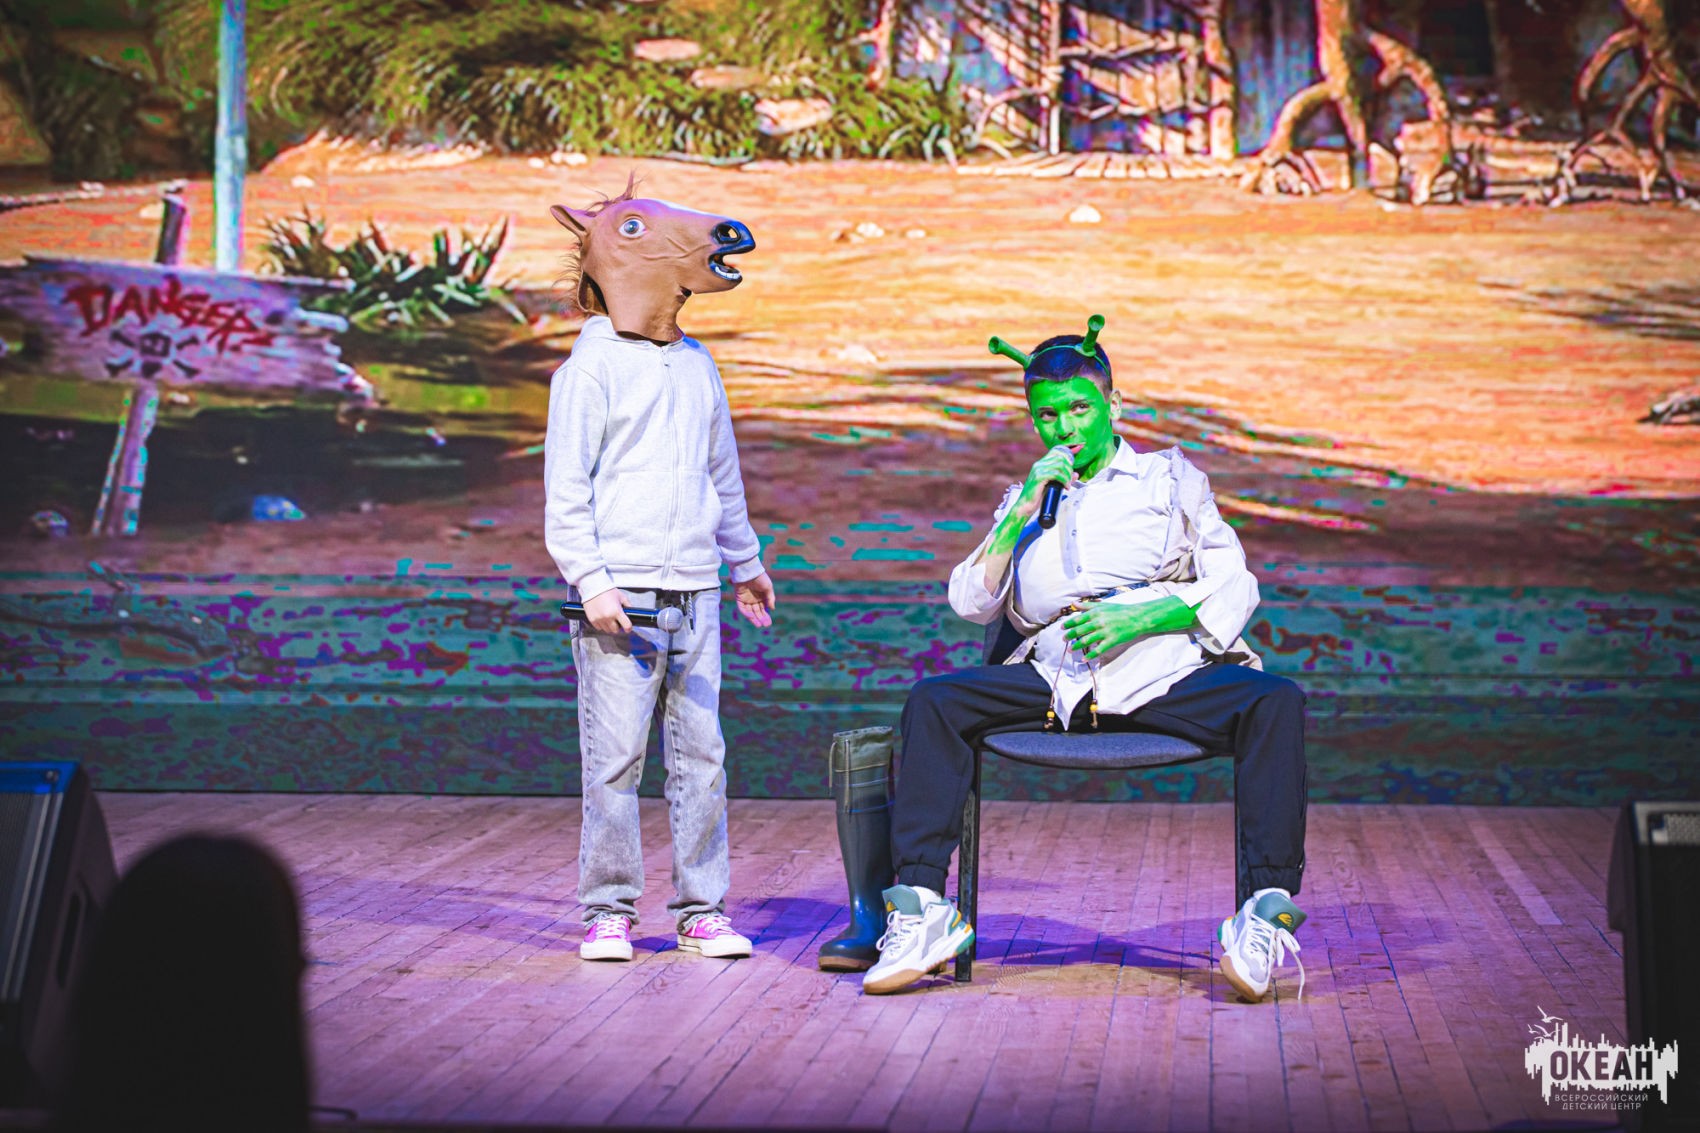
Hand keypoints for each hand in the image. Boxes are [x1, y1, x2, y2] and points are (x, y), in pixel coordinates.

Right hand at [583, 588, 631, 633]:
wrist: (593, 587)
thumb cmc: (607, 590)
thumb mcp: (621, 596)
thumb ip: (628, 605)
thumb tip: (631, 612)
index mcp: (617, 611)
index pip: (626, 626)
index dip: (628, 628)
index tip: (628, 628)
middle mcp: (608, 617)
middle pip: (616, 630)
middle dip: (618, 627)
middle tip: (617, 622)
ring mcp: (599, 619)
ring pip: (607, 630)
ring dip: (610, 627)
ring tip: (610, 619)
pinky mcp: (592, 619)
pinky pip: (599, 628)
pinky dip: (602, 625)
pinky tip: (603, 619)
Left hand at [734, 570, 775, 627]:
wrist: (749, 570)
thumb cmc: (760, 577)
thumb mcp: (768, 587)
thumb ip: (770, 598)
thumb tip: (772, 609)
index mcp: (761, 597)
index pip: (763, 609)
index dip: (766, 616)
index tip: (769, 623)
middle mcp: (754, 599)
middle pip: (757, 612)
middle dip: (761, 619)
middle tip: (765, 625)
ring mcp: (746, 599)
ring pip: (750, 612)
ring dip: (754, 618)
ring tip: (759, 625)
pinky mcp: (739, 598)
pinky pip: (742, 608)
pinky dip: (746, 613)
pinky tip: (752, 617)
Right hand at [1014, 445, 1076, 515]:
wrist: (1025, 505)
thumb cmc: (1037, 496)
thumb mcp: (1053, 485)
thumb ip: (1063, 478)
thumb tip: (1076, 474)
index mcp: (1041, 464)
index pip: (1056, 451)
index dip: (1067, 454)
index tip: (1074, 460)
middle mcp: (1039, 464)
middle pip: (1060, 457)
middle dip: (1069, 468)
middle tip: (1070, 479)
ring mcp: (1038, 470)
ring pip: (1060, 465)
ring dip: (1067, 475)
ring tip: (1068, 484)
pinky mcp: (1039, 477)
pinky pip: (1056, 474)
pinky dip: (1064, 480)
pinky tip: (1065, 487)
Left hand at [1062, 596, 1194, 660]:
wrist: (1138, 617)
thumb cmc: (1120, 610)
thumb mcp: (1104, 605)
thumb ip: (1088, 605)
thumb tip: (1074, 604)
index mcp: (1096, 613)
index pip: (1078, 619)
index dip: (1068, 624)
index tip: (1062, 628)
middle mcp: (1099, 622)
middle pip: (1079, 631)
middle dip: (1069, 636)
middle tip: (1064, 640)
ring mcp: (1105, 632)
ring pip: (1086, 641)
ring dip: (1076, 646)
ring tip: (1070, 649)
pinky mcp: (1112, 641)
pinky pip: (1098, 650)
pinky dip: (1090, 656)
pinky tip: (1084, 659)